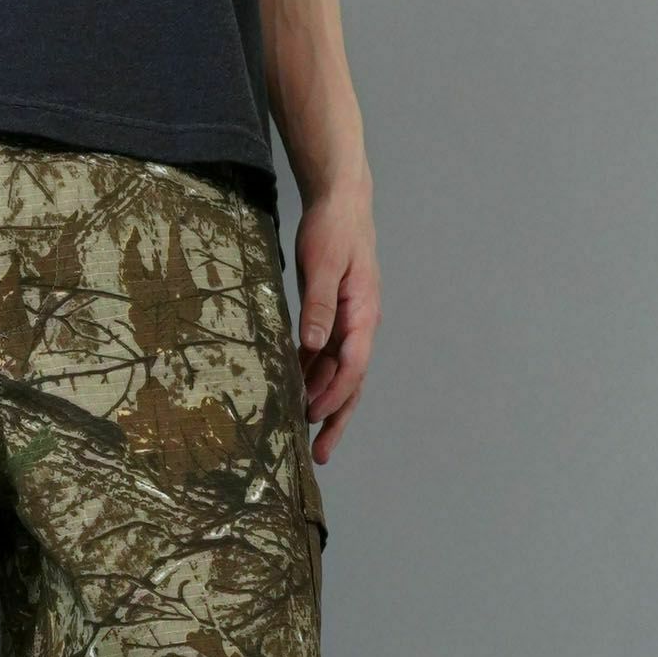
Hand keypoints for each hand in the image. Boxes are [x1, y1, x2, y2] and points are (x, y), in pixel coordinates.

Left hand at [294, 178, 381, 465]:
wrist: (340, 201)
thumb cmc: (333, 228)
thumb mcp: (322, 263)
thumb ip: (317, 305)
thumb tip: (313, 346)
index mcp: (363, 314)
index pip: (353, 366)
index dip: (334, 395)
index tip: (313, 416)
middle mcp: (360, 326)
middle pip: (351, 382)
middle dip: (336, 419)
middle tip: (320, 455)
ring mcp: (348, 324)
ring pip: (337, 375)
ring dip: (323, 405)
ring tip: (305, 438)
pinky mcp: (333, 319)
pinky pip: (324, 358)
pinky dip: (312, 380)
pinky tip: (295, 397)